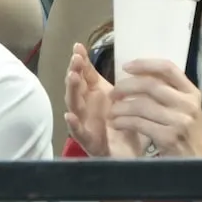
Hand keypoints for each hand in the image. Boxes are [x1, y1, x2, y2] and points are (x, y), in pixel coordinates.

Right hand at [64, 43, 140, 158]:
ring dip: (72, 91)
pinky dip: (74, 125)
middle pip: (77, 88)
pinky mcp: (90, 142)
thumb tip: (129, 59)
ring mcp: (85, 124)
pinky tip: (70, 116)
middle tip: (76, 59)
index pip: (84, 74)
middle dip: (74, 72)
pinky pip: (80, 133)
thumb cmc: (124, 125)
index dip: (80, 60)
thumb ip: (122, 81)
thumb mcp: (124, 99)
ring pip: (74, 106)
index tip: (78, 46)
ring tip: (72, 77)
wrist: (130, 155)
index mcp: (95, 95)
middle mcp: (87, 107)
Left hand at [108, 59, 201, 159]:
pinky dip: (123, 122)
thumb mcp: (184, 108)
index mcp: (192, 93)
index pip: (168, 68)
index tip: (126, 67)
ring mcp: (180, 121)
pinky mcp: (169, 137)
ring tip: (112, 112)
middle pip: (150, 85)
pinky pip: (139, 123)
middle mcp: (188, 104)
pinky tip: (117, 123)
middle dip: (126, 87)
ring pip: (141, 105)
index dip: (145, 64)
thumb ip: (169, 92)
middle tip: (113, 93)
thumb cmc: (185, 133)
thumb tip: (138, 74)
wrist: (197, 163)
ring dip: (121, 107)